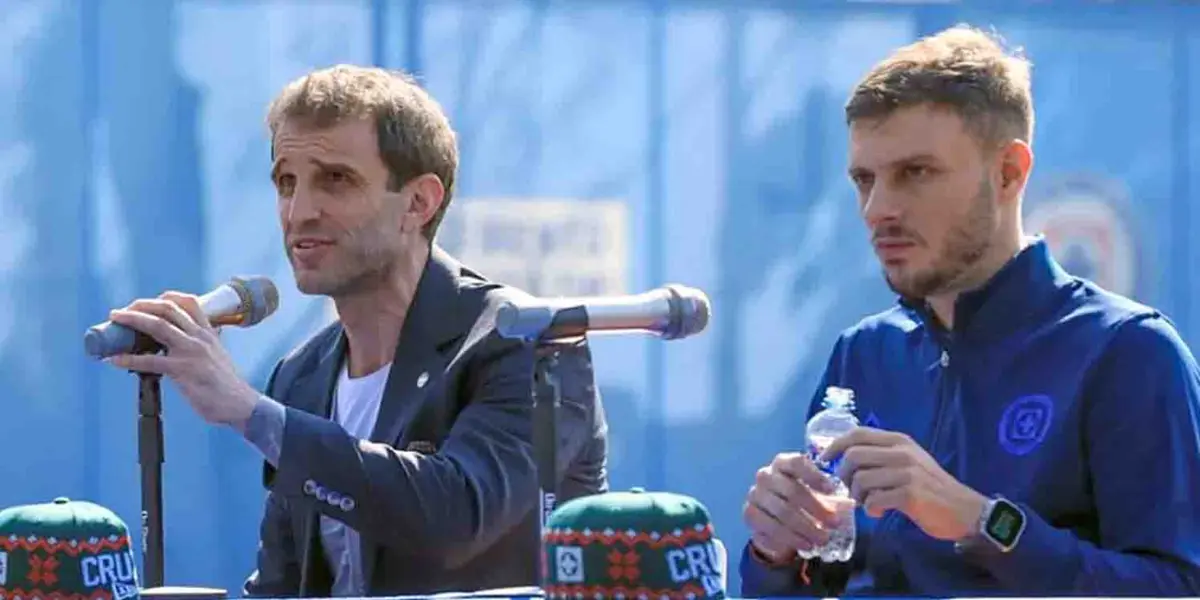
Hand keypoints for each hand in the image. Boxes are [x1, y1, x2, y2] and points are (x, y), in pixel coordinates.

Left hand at [104, 292, 258, 427]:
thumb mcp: (220, 356)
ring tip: (115, 320)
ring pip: (157, 326)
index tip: (148, 302)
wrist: (239, 404)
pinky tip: (115, 359)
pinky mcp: (182, 370)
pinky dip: (128, 358)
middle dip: (141, 305)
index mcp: (209, 333)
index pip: (189, 303)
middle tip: (122, 311)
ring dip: (132, 320)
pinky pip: (149, 360)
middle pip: (167, 309)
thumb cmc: (228, 385)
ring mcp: (191, 351)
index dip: (166, 297)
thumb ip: (208, 345)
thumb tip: (198, 341)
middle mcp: (200, 337)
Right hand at [742, 452, 854, 561]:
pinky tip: (805, 545)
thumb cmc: (797, 499)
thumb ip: (827, 496)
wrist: (771, 517)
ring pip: (783, 511)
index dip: (815, 476)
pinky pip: (771, 527)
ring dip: (806, 528)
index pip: (797, 463)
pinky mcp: (749, 514)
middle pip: (792, 490)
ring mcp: (754, 494)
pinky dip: (791, 538)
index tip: (832, 490)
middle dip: (817, 508)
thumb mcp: (811, 492)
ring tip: (823, 539)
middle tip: (835, 523)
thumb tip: (849, 504)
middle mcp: (765, 475)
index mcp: (782, 463)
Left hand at [821, 427, 986, 541]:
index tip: (824, 460)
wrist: (965, 510)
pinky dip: (870, 509)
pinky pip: (873, 500)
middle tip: (852, 490)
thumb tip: (845, 457)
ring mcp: (907, 473)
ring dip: (857, 496)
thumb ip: (882, 455)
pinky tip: (879, 512)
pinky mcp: (910, 495)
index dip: (835, 445)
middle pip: (853, 456)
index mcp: (899, 441)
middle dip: (844, 476)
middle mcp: (902, 452)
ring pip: (860, 480)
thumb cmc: (931, 488)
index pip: (857, 433)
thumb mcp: (909, 461)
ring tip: (868, 503)